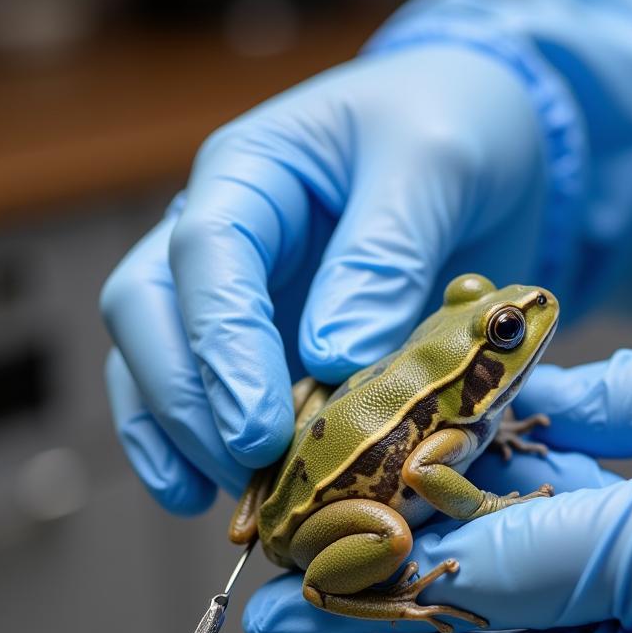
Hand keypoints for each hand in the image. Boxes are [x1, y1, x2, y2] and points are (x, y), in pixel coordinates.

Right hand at [101, 44, 547, 513]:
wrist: (482, 143)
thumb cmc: (452, 128)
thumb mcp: (433, 165)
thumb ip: (382, 255)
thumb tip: (331, 358)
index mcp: (251, 171)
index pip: (205, 256)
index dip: (222, 348)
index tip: (259, 431)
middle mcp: (222, 233)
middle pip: (149, 313)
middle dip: (187, 401)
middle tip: (246, 471)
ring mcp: (237, 291)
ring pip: (157, 361)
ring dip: (181, 437)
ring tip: (228, 504)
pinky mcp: (266, 340)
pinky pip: (207, 393)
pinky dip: (198, 447)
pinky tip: (213, 497)